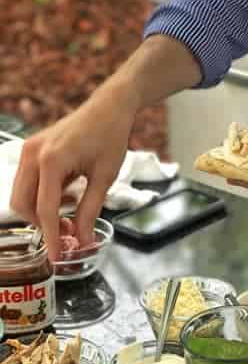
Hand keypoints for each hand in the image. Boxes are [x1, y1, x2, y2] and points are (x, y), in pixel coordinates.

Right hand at [10, 93, 135, 261]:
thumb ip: (90, 210)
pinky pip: (27, 181)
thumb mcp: (105, 176)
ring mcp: (29, 149)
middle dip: (42, 223)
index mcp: (52, 161)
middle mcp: (33, 154)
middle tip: (68, 231)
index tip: (57, 257)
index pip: (45, 210)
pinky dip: (42, 194)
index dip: (51, 237)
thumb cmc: (110, 136)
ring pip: (21, 194)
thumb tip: (83, 242)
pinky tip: (68, 192)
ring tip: (72, 208)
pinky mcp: (31, 148)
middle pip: (23, 204)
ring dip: (41, 209)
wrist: (109, 106)